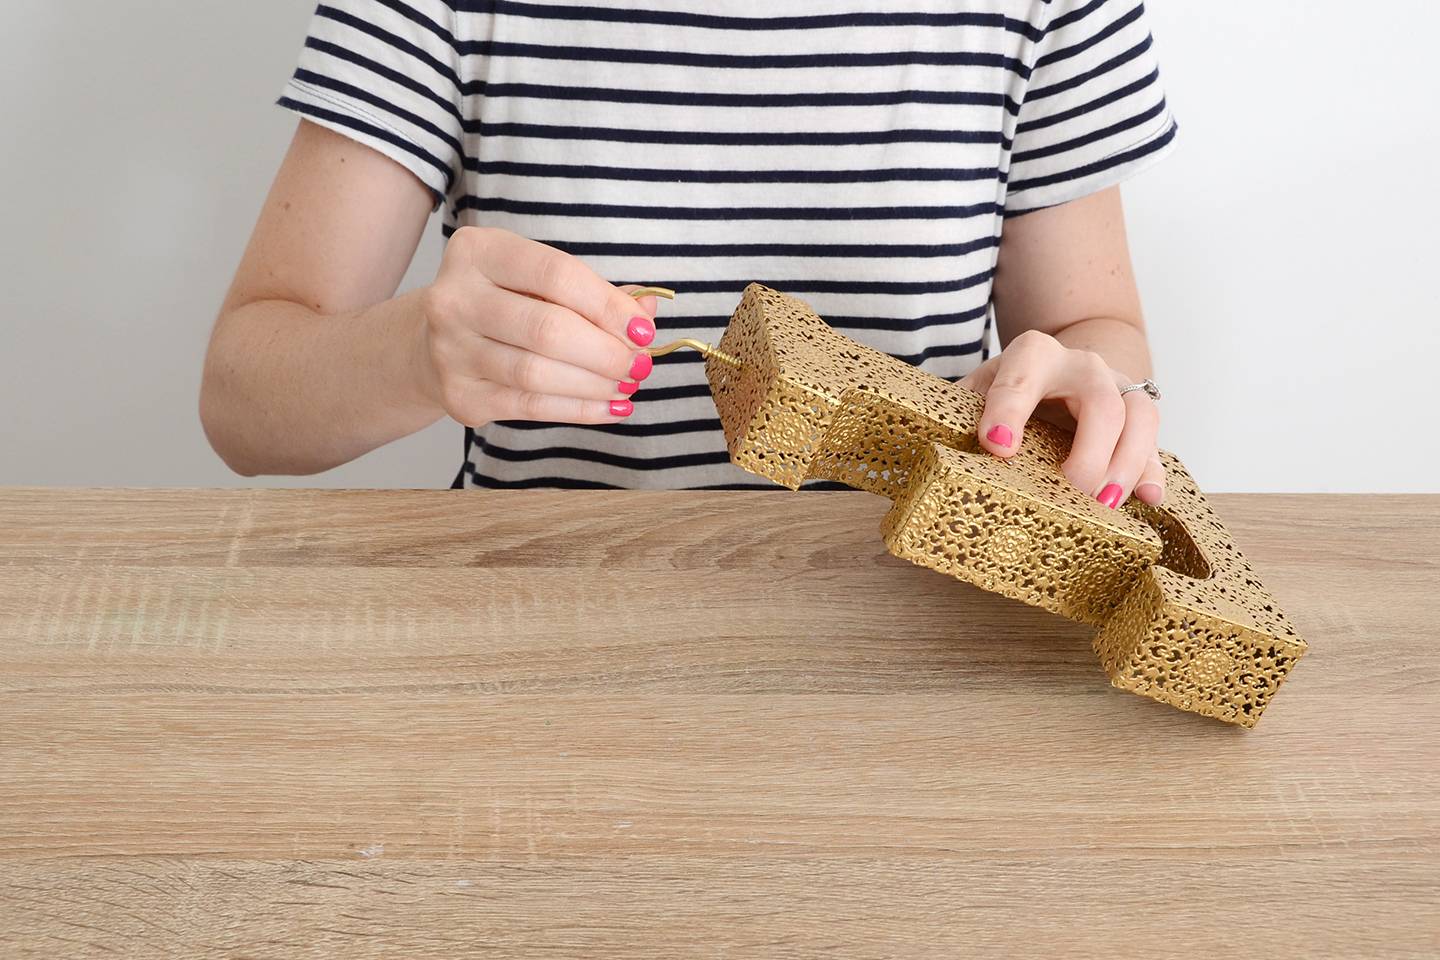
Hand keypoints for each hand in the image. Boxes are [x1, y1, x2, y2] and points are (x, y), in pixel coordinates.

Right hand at [415, 226, 659, 425]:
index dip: (607, 305)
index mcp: (479, 251)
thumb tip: (647, 311)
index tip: (643, 330)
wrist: (434, 342)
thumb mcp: (539, 281)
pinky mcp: (459, 394)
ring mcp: (451, 349)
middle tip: (639, 364)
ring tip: (626, 386)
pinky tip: (609, 408)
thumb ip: (593, 292)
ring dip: (595, 384)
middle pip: (548, 329)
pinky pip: (530, 406)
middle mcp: (455, 298)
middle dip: (606, 351)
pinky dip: (578, 409)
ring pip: (538, 373)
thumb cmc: (503, 303)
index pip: (556, 274)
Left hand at [958, 330, 1164, 506]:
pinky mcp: (1137, 422)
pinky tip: (1147, 499)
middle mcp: (1083, 367)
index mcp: (1034, 355)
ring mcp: (1117, 390)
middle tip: (1071, 490)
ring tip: (1105, 503)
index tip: (997, 448)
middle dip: (1089, 451)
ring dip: (1127, 464)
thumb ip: (961, 413)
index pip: (1021, 378)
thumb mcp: (979, 388)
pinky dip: (1153, 473)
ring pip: (1140, 417)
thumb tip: (936, 453)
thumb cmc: (1010, 387)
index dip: (1009, 412)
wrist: (1060, 365)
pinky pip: (1155, 445)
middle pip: (1101, 402)